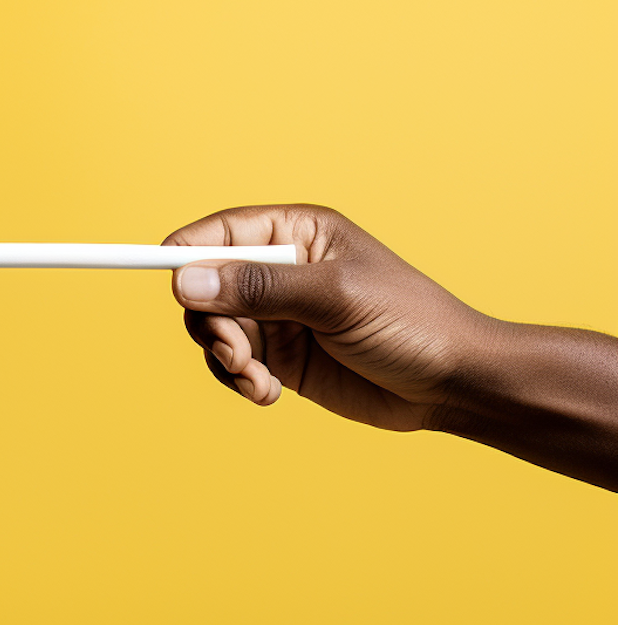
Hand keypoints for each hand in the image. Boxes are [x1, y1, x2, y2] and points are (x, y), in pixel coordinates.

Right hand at [164, 204, 484, 430]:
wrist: (452, 385)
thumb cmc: (410, 323)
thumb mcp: (334, 298)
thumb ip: (260, 287)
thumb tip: (186, 281)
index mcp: (295, 232)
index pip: (218, 234)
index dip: (186, 257)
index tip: (172, 288)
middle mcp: (279, 269)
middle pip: (205, 286)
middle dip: (210, 323)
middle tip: (235, 354)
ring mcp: (278, 315)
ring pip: (213, 330)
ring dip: (224, 358)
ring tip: (256, 380)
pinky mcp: (281, 356)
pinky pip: (232, 363)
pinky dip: (238, 380)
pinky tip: (267, 393)